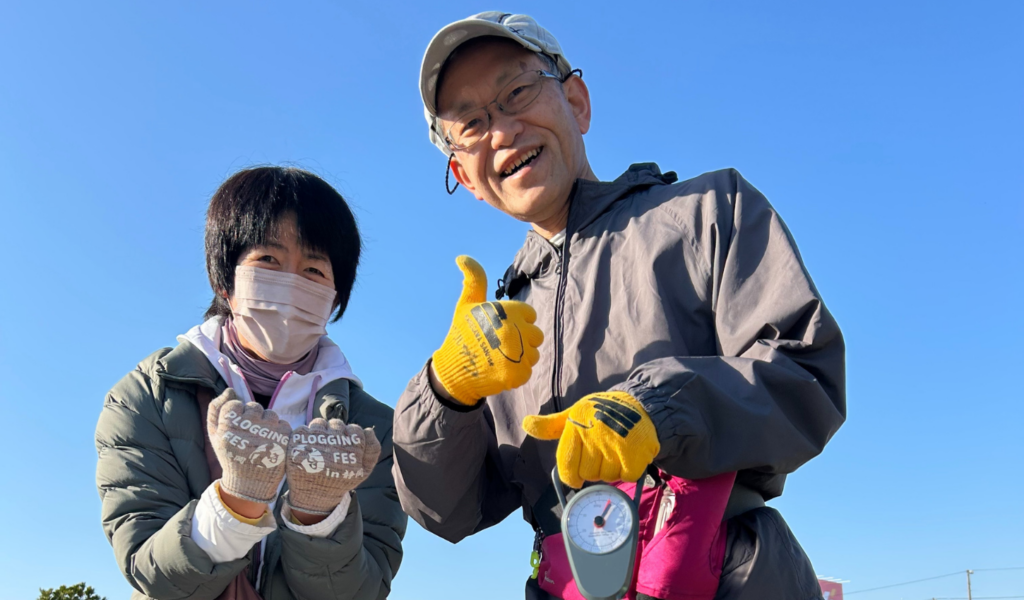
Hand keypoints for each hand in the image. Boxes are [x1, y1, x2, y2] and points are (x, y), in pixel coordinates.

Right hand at [207, 388, 291, 503]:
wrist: (249, 482)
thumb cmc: (230, 455)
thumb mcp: (215, 434)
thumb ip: (216, 408)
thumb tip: (230, 389)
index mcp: (229, 425)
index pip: (236, 404)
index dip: (237, 415)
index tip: (237, 429)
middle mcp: (249, 426)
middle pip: (254, 407)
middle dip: (252, 419)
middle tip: (249, 436)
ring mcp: (268, 431)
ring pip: (270, 414)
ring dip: (266, 424)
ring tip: (260, 441)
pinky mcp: (284, 437)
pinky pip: (282, 423)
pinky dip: (278, 432)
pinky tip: (271, 444)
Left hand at [285, 418, 381, 514]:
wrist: (315, 496)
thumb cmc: (341, 481)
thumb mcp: (363, 471)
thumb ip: (372, 450)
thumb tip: (368, 430)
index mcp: (350, 450)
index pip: (354, 429)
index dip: (350, 434)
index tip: (345, 443)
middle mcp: (333, 444)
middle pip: (336, 424)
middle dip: (334, 431)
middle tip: (331, 445)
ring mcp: (313, 443)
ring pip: (319, 423)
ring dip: (319, 431)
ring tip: (318, 445)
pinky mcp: (296, 445)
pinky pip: (300, 429)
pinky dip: (300, 434)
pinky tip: (304, 445)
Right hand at [431, 256, 543, 404]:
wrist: (453, 370)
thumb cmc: (462, 334)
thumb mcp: (467, 304)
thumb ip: (474, 279)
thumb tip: (462, 258)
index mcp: (507, 311)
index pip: (530, 315)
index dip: (516, 322)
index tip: (500, 329)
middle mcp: (514, 330)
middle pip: (536, 335)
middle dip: (522, 340)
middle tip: (500, 346)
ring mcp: (517, 353)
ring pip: (534, 354)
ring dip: (520, 358)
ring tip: (499, 358)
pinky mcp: (517, 373)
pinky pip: (528, 371)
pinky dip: (516, 374)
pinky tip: (499, 370)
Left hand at [522, 391, 659, 488]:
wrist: (638, 404)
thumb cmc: (600, 412)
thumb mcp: (573, 414)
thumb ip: (550, 425)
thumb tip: (526, 424)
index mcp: (575, 427)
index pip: (566, 467)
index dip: (571, 477)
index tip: (577, 476)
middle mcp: (594, 435)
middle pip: (588, 474)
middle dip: (594, 470)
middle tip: (602, 455)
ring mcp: (615, 444)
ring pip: (607, 477)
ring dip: (612, 470)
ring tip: (615, 453)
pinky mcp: (635, 451)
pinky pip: (626, 475)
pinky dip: (629, 470)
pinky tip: (628, 456)